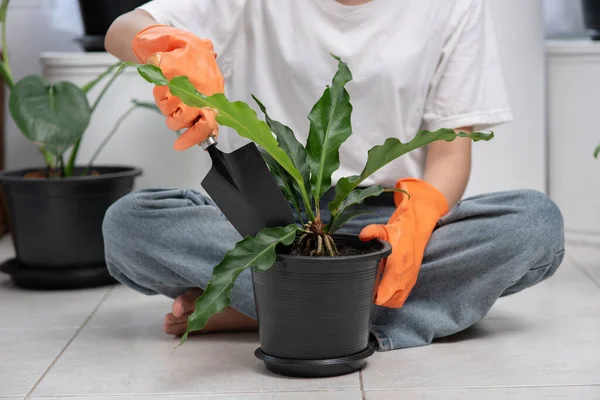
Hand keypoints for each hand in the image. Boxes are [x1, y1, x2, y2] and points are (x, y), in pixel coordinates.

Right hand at [132, 25, 224, 149]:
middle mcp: (199, 88)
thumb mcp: (211, 79)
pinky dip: (160, 94)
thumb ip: (211, 106)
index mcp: (214, 91)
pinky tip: (165, 84)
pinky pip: (159, 98)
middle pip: (182, 120)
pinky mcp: (164, 74)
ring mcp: (180, 81)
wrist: (172, 39)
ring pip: (168, 112)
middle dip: (176, 121)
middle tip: (176, 112)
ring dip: (167, 106)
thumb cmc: (194, 60)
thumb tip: (211, 133)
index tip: (180, 145)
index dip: (194, 138)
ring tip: (172, 92)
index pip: (207, 123)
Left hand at [359, 178, 448, 307]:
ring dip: (383, 299)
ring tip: (373, 288)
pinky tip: (381, 288)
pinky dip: (390, 299)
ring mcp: (410, 280)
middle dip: (375, 297)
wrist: (416, 230)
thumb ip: (372, 231)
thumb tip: (362, 236)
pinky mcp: (411, 282)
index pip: (389, 288)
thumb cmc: (398, 231)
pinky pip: (400, 299)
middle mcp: (406, 274)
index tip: (365, 289)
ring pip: (395, 301)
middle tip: (365, 287)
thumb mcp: (383, 228)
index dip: (376, 294)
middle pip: (389, 300)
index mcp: (399, 262)